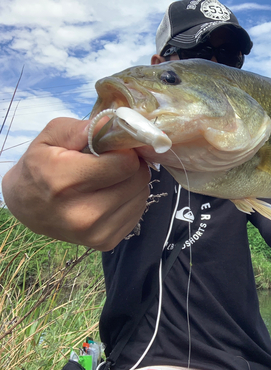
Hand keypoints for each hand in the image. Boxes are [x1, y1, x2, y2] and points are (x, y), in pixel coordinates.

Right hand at [1, 117, 150, 250]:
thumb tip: (116, 123)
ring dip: (132, 182)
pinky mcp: (106, 242)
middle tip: (113, 162)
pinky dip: (130, 199)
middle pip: (138, 179)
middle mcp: (83, 213)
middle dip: (131, 165)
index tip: (113, 148)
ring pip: (142, 195)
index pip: (126, 163)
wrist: (27, 206)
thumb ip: (85, 128)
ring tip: (109, 179)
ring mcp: (96, 232)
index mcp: (66, 182)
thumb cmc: (41, 166)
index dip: (124, 150)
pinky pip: (138, 211)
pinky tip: (110, 195)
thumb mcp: (52, 136)